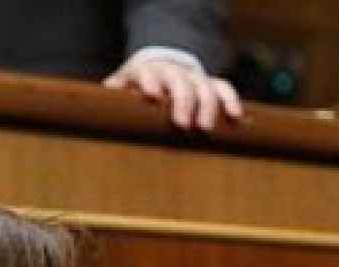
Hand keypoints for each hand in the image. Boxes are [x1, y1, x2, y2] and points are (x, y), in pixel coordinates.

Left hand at [103, 53, 243, 130]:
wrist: (160, 66)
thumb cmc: (137, 87)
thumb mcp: (123, 87)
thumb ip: (115, 96)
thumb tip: (102, 109)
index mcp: (149, 72)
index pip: (150, 73)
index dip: (151, 82)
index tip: (153, 96)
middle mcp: (174, 72)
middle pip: (181, 82)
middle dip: (183, 101)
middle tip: (183, 124)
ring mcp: (194, 77)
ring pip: (205, 85)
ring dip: (208, 106)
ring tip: (206, 128)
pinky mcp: (211, 84)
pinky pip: (225, 88)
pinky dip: (231, 101)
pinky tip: (236, 117)